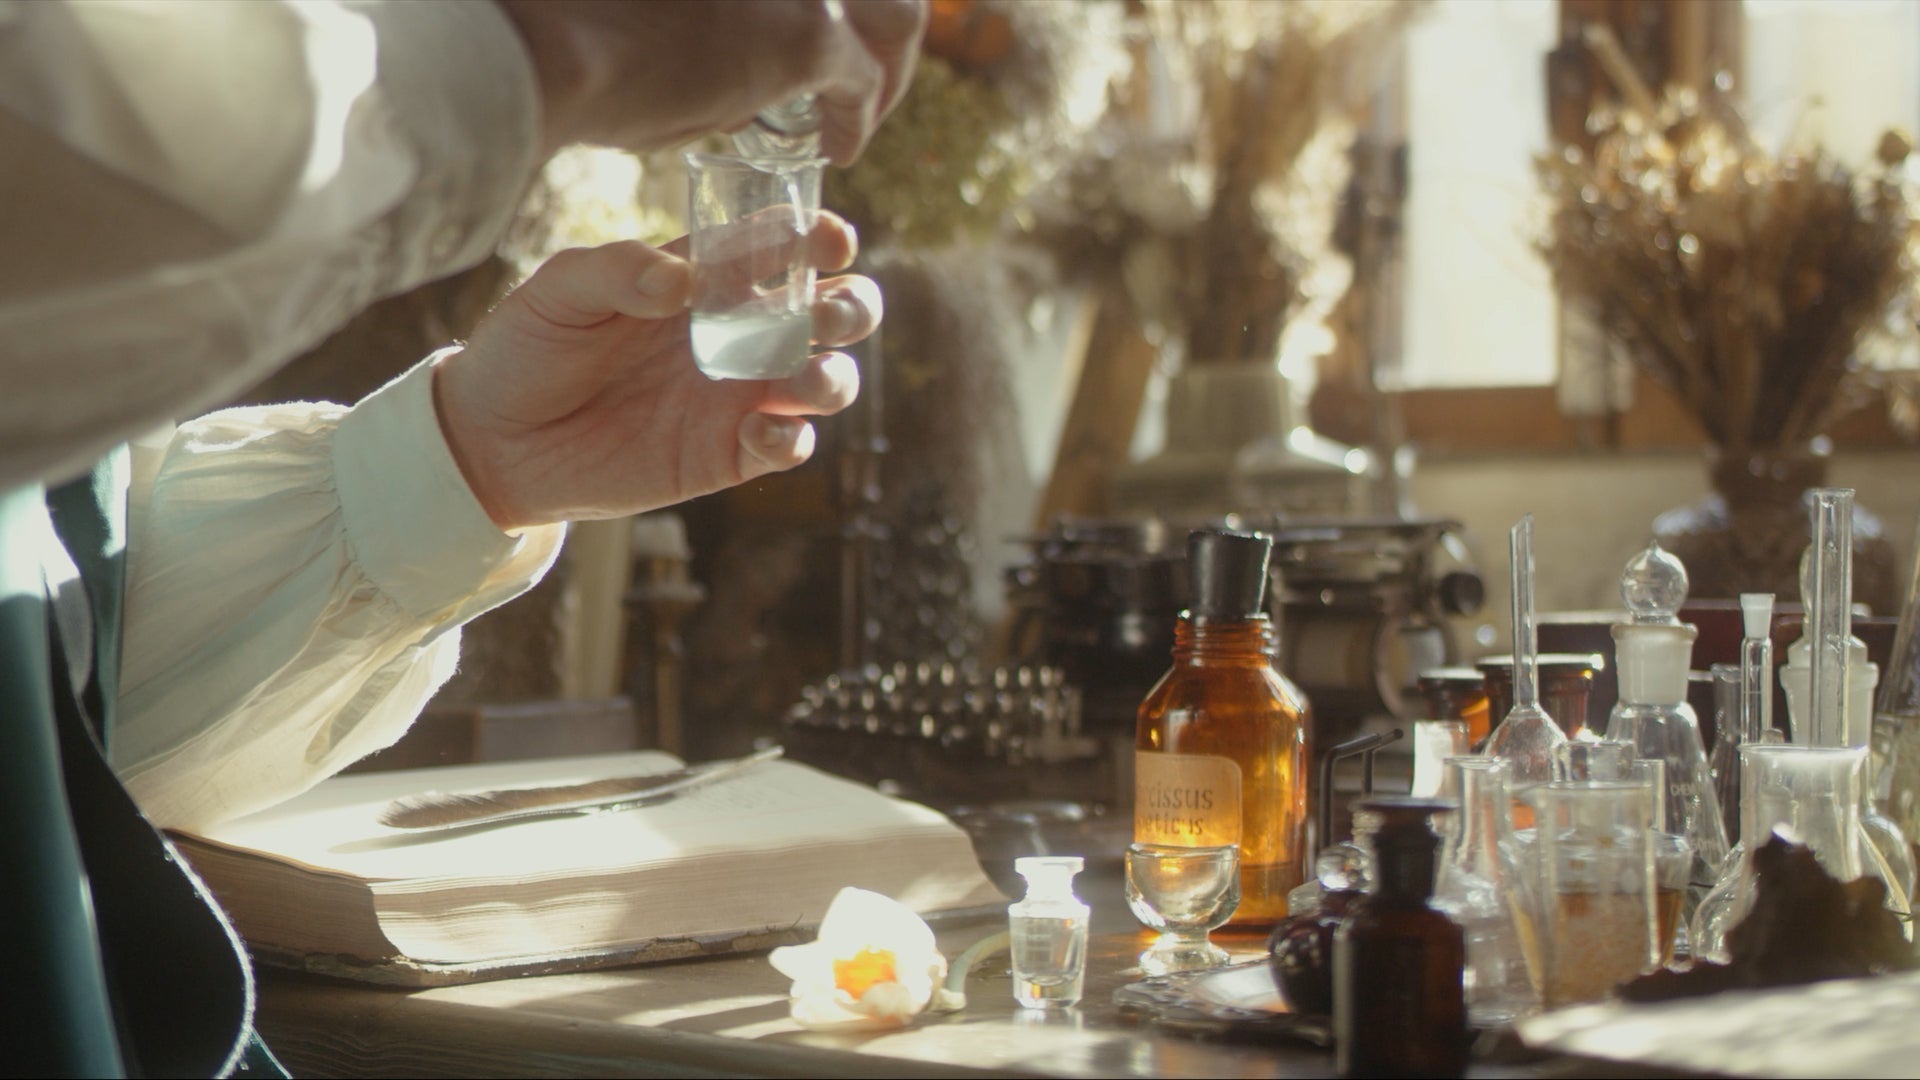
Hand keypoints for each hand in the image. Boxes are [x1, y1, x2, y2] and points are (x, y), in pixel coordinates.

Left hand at [432, 215, 876, 530]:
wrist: (494, 440)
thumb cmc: (528, 349)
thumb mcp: (559, 290)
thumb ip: (618, 271)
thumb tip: (683, 281)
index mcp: (706, 278)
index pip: (780, 247)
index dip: (816, 238)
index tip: (827, 239)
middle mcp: (737, 333)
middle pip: (830, 312)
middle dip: (850, 307)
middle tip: (828, 312)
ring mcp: (738, 396)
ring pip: (825, 381)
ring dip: (835, 376)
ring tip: (807, 379)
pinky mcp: (727, 454)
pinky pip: (787, 446)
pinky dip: (792, 439)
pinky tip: (762, 430)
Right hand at [496, 0, 927, 165]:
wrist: (533, 40)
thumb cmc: (561, 18)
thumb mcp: (658, 4)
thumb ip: (716, 12)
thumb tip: (747, 67)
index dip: (832, 0)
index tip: (819, 32)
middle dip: (879, 21)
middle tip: (863, 72)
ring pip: (896, 10)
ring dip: (887, 65)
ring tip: (860, 116)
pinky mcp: (807, 32)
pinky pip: (861, 82)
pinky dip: (857, 120)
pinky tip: (839, 152)